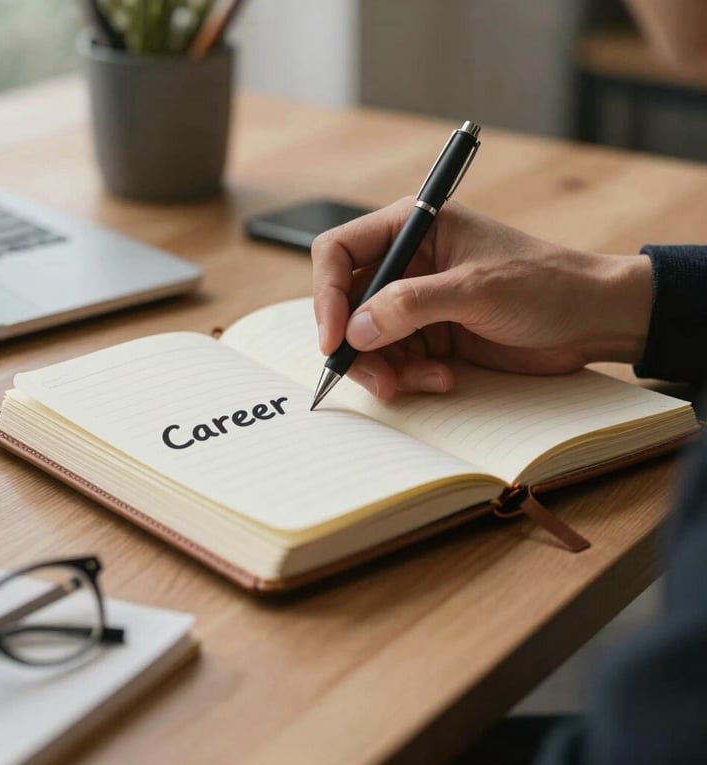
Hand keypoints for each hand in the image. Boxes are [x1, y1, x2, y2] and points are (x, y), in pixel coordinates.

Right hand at [311, 198, 651, 398]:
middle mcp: (407, 264)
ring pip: (369, 341)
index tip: (334, 338)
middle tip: (377, 378)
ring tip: (422, 382)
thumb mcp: (476, 288)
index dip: (326, 294)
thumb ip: (411, 305)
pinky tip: (444, 379)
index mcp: (413, 228)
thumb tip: (355, 330)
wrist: (592, 319)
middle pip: (348, 305)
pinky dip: (410, 378)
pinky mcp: (432, 336)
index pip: (339, 252)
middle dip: (357, 345)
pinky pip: (397, 362)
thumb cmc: (545, 283)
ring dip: (385, 369)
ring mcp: (418, 304)